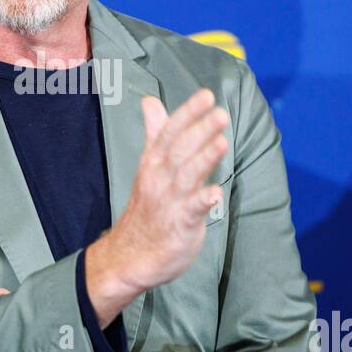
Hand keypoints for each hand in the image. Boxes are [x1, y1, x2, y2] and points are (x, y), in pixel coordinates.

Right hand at [86, 88, 228, 321]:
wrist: (129, 256)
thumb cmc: (146, 209)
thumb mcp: (148, 166)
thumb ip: (155, 133)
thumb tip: (150, 101)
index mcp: (154, 163)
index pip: (170, 132)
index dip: (188, 113)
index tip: (206, 95)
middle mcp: (160, 179)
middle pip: (180, 150)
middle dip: (200, 130)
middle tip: (220, 112)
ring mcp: (169, 202)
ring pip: (187, 176)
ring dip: (204, 158)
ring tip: (222, 142)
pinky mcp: (179, 226)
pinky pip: (191, 211)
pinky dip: (203, 201)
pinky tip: (215, 193)